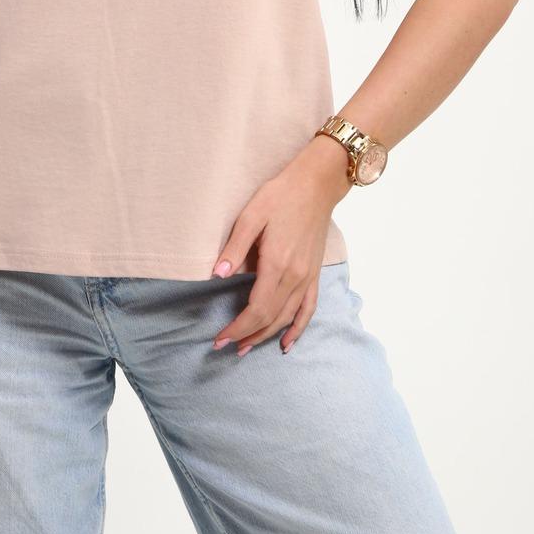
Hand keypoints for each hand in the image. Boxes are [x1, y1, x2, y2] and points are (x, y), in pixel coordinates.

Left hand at [209, 137, 350, 356]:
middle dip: (246, 335)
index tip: (219, 338)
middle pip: (270, 318)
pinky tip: (287, 343)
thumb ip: (234, 248)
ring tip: (246, 347)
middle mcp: (295, 277)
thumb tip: (217, 275)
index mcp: (277, 264)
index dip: (237, 327)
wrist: (316, 185)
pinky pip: (308, 310)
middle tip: (224, 346)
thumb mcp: (251, 215)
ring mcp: (308, 278)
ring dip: (266, 336)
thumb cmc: (280, 196)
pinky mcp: (314, 274)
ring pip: (287, 318)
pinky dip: (298, 329)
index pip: (256, 309)